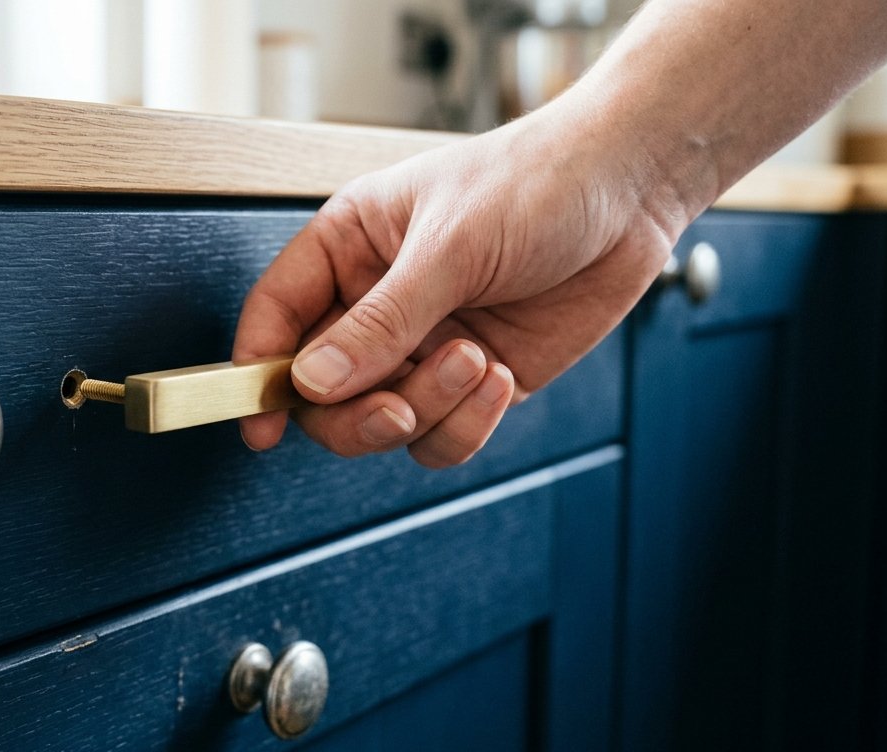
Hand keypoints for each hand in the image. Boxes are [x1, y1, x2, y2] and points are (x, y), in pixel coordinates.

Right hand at [233, 111, 681, 466]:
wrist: (631, 192)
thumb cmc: (537, 181)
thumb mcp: (451, 245)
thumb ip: (380, 320)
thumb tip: (311, 380)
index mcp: (348, 249)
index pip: (276, 317)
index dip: (256, 373)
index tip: (260, 425)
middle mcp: (375, 303)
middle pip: (322, 392)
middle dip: (358, 411)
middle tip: (398, 407)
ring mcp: (422, 346)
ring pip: (382, 421)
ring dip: (429, 408)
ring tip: (477, 360)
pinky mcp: (471, 381)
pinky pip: (441, 435)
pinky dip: (466, 424)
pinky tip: (499, 375)